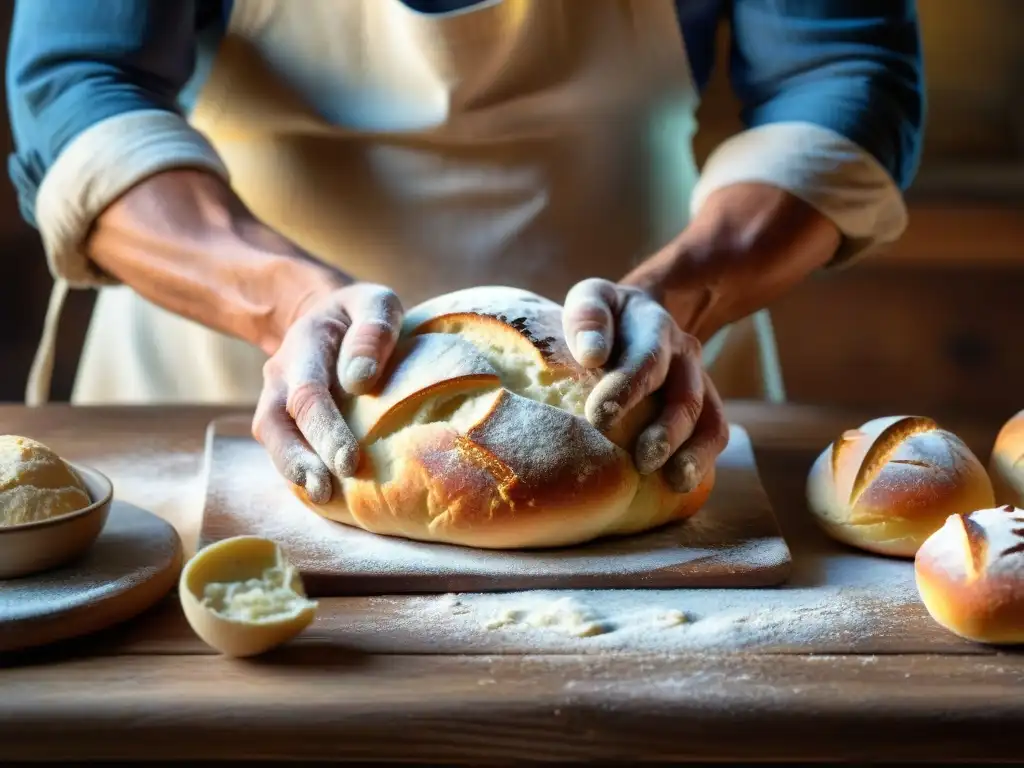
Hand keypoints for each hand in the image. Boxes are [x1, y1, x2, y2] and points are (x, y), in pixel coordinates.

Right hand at [252, 283, 403, 503]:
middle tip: (326, 489)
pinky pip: (285, 448)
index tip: (348, 459)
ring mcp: (277, 399)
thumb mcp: (377, 303)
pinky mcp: (285, 421)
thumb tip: (359, 379)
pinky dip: (300, 471)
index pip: (307, 392)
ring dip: (294, 471)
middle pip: (277, 423)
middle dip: (299, 459)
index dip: (324, 428)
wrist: (327, 318)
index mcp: (304, 345)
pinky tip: (327, 496)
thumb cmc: (361, 315)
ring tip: (323, 498)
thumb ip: (373, 330)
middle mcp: (281, 375)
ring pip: (273, 440)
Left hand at [562, 278, 728, 492]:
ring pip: (708, 420)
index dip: (626, 389)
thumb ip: (588, 316)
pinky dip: (703, 461)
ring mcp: (698, 382)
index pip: (647, 359)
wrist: (642, 315)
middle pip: (684, 397)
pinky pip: (713, 434)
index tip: (598, 417)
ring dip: (695, 454)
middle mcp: (684, 356)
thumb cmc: (606, 316)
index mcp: (655, 328)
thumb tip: (591, 354)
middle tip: (642, 460)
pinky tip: (681, 486)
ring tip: (676, 481)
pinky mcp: (703, 407)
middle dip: (666, 432)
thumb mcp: (593, 297)